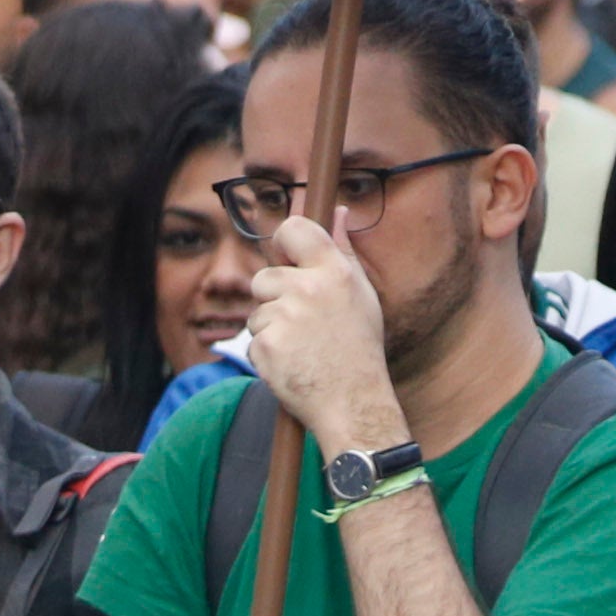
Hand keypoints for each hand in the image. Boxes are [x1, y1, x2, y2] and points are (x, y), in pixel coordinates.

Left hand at [232, 215, 400, 447]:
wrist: (353, 404)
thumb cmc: (359, 348)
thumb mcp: (361, 295)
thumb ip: (344, 250)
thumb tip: (340, 211)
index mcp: (334, 271)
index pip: (293, 229)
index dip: (283, 241)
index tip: (286, 257)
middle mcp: (308, 289)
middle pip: (265, 277)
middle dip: (275, 299)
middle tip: (304, 325)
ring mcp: (284, 318)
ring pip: (258, 311)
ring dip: (271, 328)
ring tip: (302, 348)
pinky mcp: (265, 345)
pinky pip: (254, 340)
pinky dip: (267, 354)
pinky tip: (292, 364)